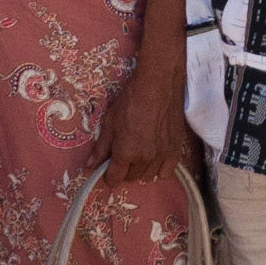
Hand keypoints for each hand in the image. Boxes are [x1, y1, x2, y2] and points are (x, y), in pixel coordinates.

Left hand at [93, 64, 185, 184]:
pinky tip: (155, 155)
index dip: (108, 175)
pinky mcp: (175, 151)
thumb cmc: (131, 100)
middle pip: (130, 178)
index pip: (114, 179)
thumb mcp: (110, 122)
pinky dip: (159, 168)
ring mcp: (162, 156)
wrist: (158, 85)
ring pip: (147, 176)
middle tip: (123, 153)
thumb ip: (100, 148)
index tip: (108, 168)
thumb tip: (90, 166)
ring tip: (139, 152)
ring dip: (141, 169)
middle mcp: (145, 158)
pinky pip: (166, 172)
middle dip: (124, 169)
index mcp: (126, 152)